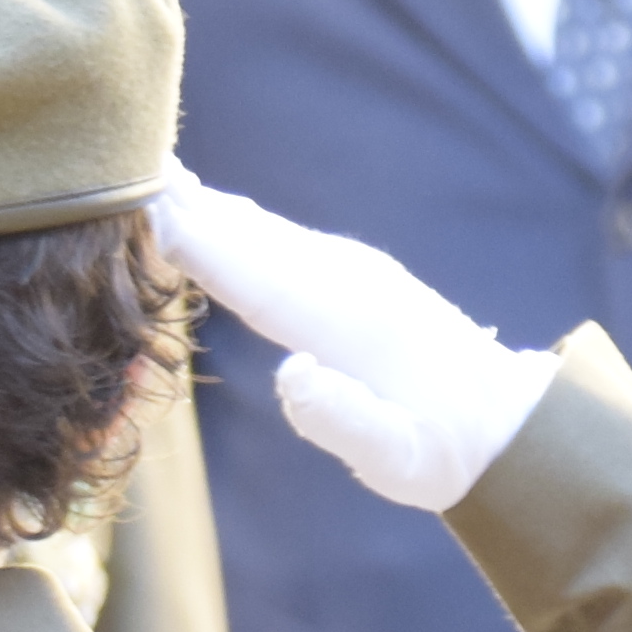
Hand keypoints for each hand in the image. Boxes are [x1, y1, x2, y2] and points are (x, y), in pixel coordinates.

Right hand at [146, 169, 557, 509]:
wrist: (509, 424)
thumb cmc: (442, 452)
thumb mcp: (400, 462)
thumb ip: (343, 422)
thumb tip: (292, 373)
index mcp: (350, 324)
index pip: (256, 278)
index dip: (200, 244)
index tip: (145, 210)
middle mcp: (350, 281)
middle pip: (253, 238)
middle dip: (190, 208)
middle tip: (122, 169)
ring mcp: (355, 271)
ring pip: (266, 230)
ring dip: (208, 205)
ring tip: (151, 178)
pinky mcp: (356, 272)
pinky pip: (282, 236)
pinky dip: (239, 219)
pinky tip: (214, 209)